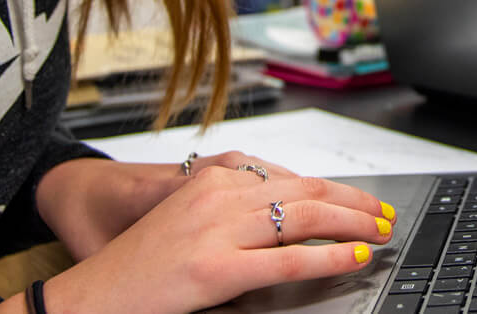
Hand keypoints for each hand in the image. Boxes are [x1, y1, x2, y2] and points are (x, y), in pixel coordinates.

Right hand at [16, 165, 396, 313]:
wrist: (91, 297)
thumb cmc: (138, 268)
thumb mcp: (191, 224)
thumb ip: (236, 215)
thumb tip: (291, 224)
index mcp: (214, 183)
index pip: (292, 178)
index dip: (336, 190)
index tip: (364, 201)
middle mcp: (219, 198)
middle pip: (307, 191)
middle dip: (355, 203)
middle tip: (385, 216)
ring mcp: (218, 232)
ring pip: (305, 219)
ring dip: (354, 224)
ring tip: (381, 234)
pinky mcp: (215, 269)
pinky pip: (286, 261)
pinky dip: (328, 258)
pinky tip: (353, 259)